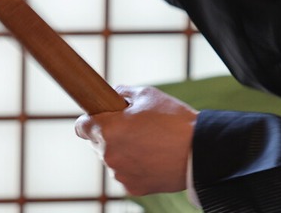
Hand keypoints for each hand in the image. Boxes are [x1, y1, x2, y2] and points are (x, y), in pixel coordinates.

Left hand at [75, 85, 197, 195]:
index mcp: (108, 130)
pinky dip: (134, 167)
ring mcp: (120, 174)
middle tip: (135, 127)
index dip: (90, 119)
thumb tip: (113, 95)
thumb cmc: (174, 120)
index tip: (100, 118)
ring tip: (149, 143)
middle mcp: (108, 154)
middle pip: (97, 142)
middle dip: (110, 134)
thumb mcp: (148, 94)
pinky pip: (126, 173)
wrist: (199, 152)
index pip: (81, 127)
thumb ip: (123, 92)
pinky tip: (153, 158)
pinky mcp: (132, 188)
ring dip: (123, 151)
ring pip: (112, 159)